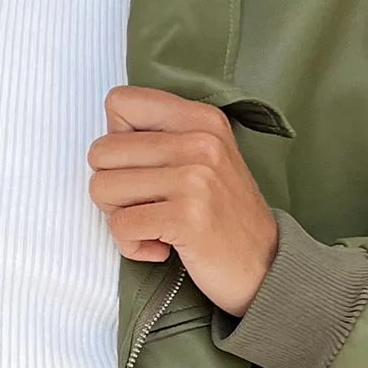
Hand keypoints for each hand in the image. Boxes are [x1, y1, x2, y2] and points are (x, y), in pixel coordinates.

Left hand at [86, 85, 279, 318]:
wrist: (267, 265)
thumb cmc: (224, 215)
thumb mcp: (205, 158)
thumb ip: (162, 137)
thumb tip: (106, 138)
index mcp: (201, 119)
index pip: (119, 102)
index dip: (115, 140)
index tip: (140, 167)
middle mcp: (200, 141)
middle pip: (100, 151)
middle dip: (110, 187)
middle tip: (143, 206)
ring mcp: (195, 179)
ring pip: (102, 188)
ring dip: (119, 218)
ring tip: (153, 226)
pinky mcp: (187, 218)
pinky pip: (120, 227)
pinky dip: (131, 245)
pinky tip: (160, 247)